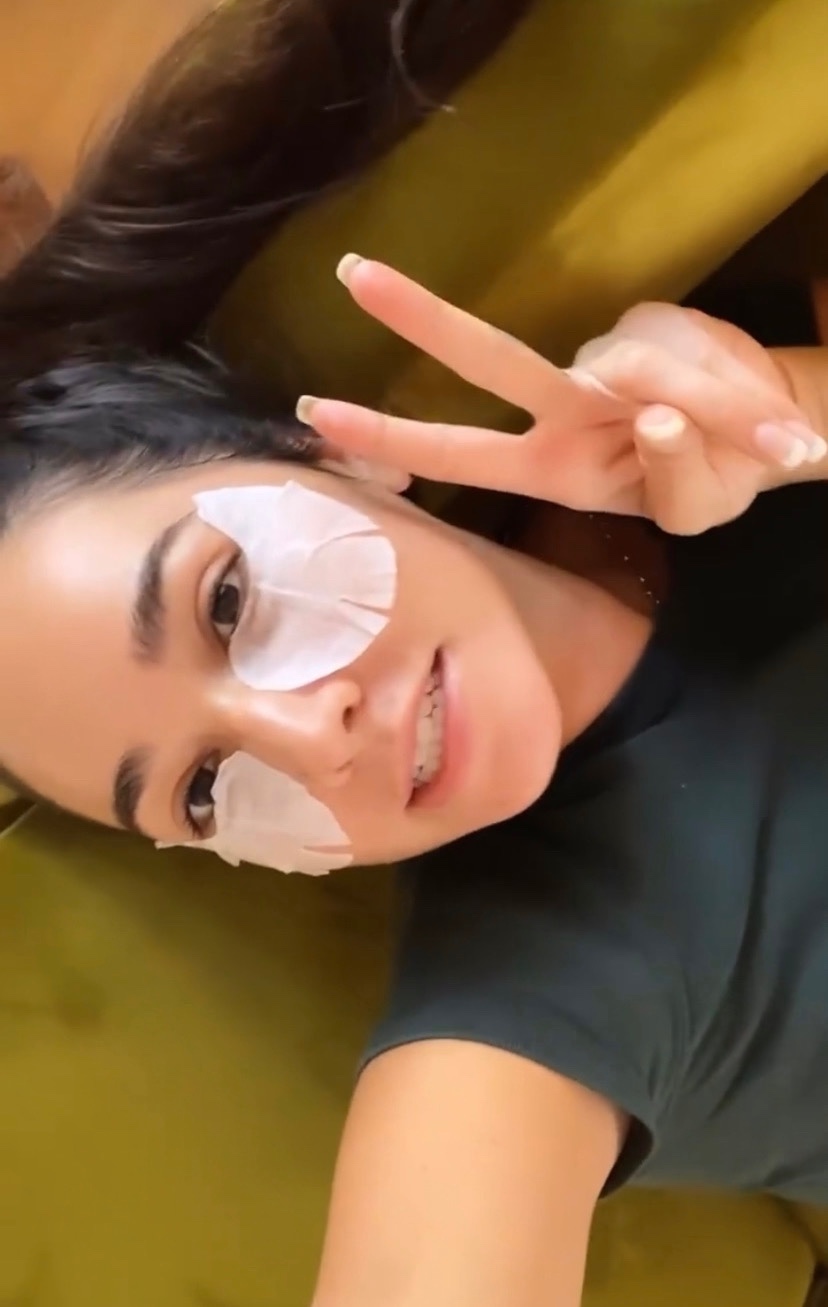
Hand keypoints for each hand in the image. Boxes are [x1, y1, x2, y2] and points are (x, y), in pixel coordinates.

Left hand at [296, 257, 826, 534]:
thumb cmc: (713, 478)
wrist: (772, 433)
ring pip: (632, 367)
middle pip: (489, 360)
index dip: (391, 437)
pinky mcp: (651, 326)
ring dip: (703, 401)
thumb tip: (655, 410)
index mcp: (550, 469)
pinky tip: (758, 415)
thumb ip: (678, 472)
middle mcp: (562, 412)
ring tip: (755, 437)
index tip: (322, 415)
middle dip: (423, 318)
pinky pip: (687, 358)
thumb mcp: (698, 506)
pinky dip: (731, 394)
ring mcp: (605, 365)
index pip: (459, 453)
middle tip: (352, 272)